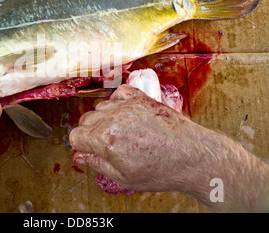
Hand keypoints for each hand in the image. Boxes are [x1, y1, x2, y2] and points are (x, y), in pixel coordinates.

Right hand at [69, 84, 208, 192]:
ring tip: (120, 132)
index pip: (76, 135)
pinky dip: (117, 101)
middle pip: (85, 120)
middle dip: (91, 133)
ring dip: (104, 118)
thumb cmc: (162, 170)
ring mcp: (128, 105)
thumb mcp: (123, 178)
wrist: (192, 156)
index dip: (81, 146)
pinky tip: (125, 115)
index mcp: (106, 139)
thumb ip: (97, 164)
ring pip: (100, 107)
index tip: (89, 150)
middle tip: (106, 145)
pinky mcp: (141, 98)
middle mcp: (114, 118)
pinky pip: (118, 92)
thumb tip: (80, 156)